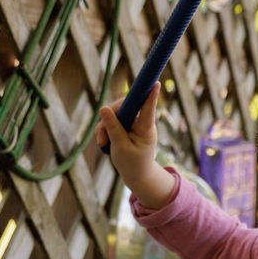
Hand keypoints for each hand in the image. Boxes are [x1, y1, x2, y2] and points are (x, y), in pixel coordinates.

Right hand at [95, 82, 173, 207]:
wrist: (136, 175)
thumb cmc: (132, 163)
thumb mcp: (120, 147)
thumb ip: (112, 128)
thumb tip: (103, 108)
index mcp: (146, 128)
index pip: (148, 110)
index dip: (150, 96)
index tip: (156, 84)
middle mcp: (141, 121)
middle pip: (124, 106)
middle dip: (109, 117)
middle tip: (101, 135)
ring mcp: (132, 122)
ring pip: (114, 114)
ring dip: (104, 127)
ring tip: (102, 144)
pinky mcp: (124, 125)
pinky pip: (110, 121)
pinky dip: (104, 131)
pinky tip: (103, 143)